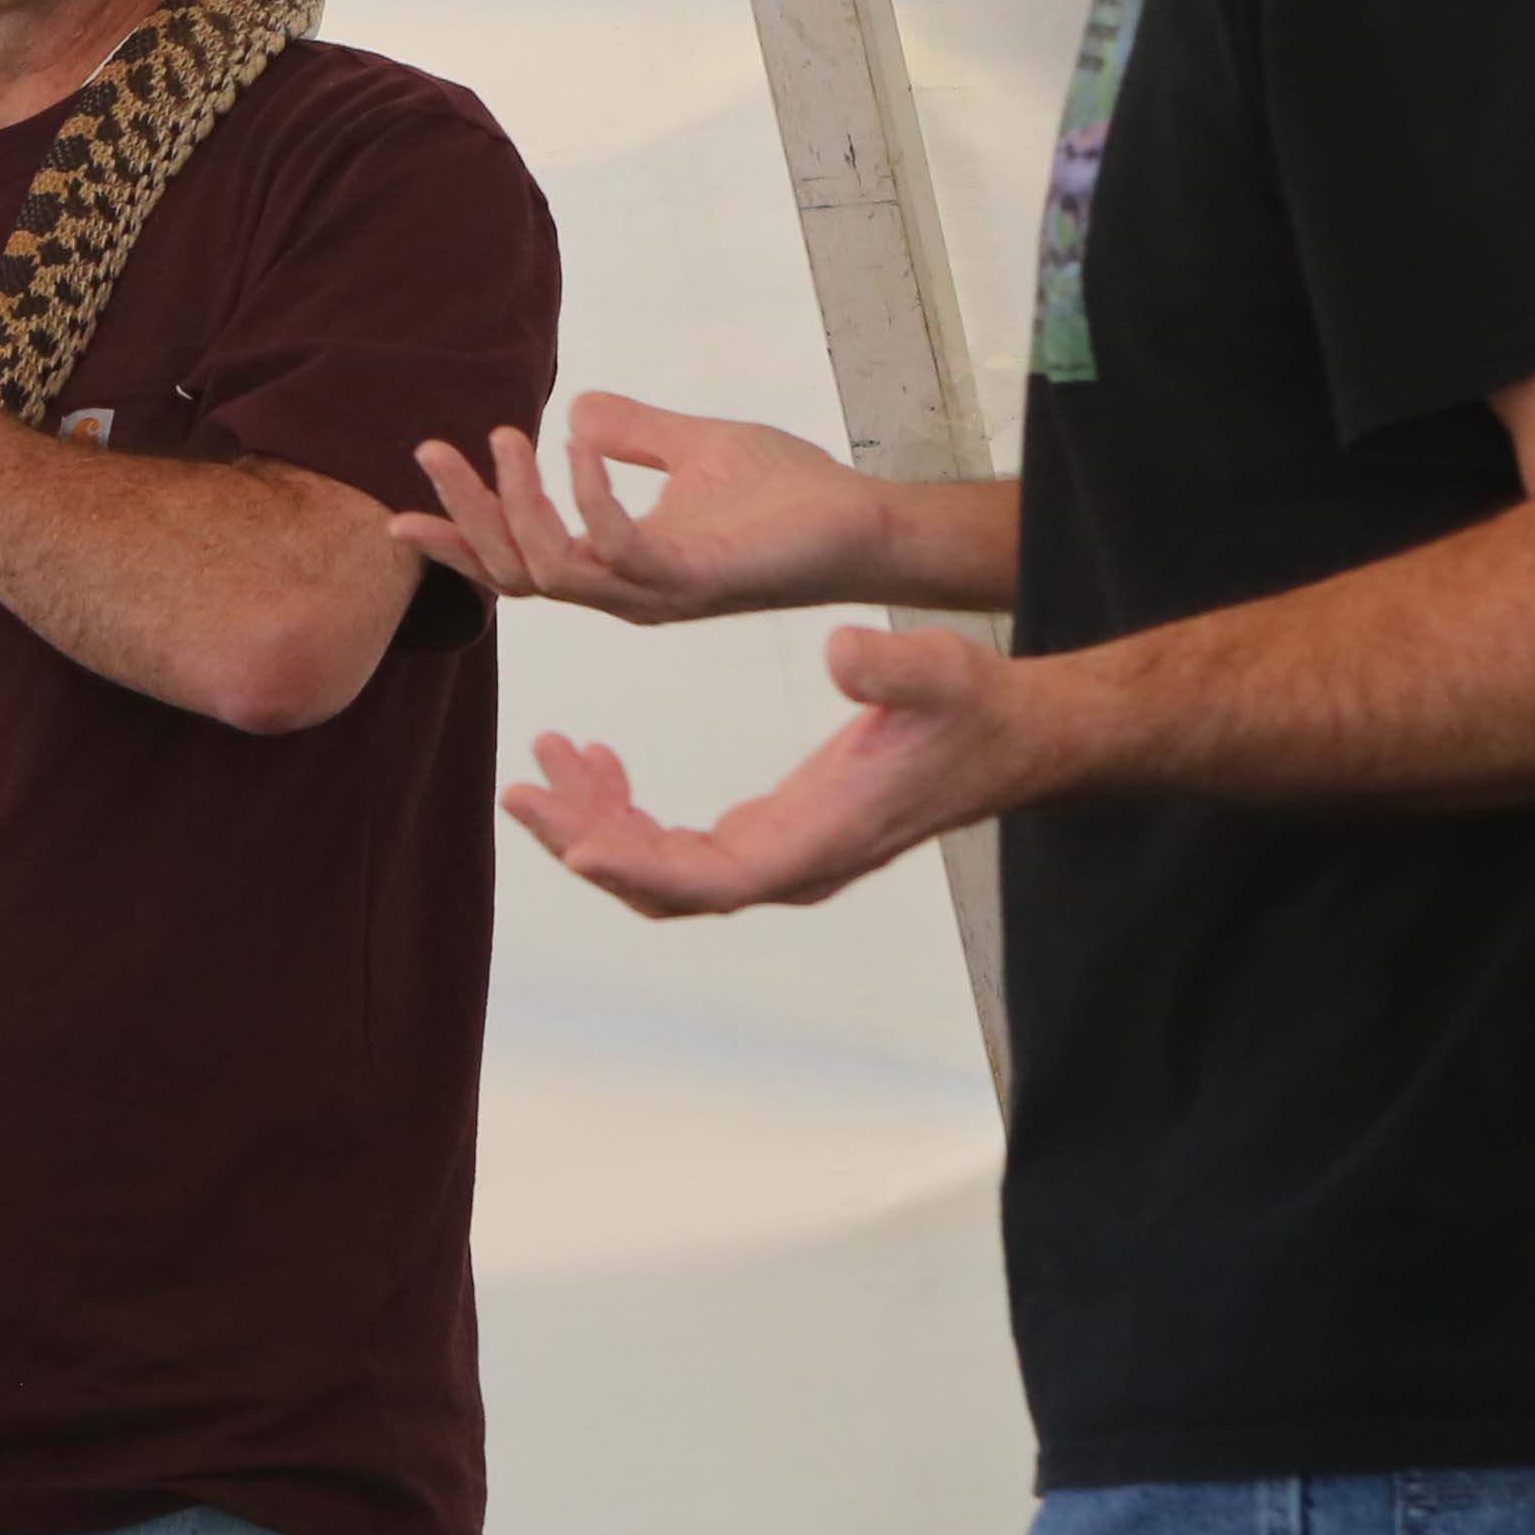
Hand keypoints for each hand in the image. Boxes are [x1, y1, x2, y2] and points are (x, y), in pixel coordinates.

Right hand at [397, 392, 891, 624]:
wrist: (861, 522)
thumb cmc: (787, 496)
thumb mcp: (692, 449)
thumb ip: (633, 433)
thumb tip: (575, 411)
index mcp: (617, 565)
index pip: (517, 564)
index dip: (458, 542)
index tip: (400, 513)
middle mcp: (626, 590)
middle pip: (514, 572)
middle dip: (465, 517)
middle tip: (432, 449)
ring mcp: (656, 592)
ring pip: (551, 569)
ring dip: (514, 506)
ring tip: (503, 438)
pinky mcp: (693, 580)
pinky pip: (618, 550)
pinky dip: (588, 500)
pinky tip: (577, 448)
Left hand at [502, 623, 1036, 913]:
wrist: (1013, 737)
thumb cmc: (976, 708)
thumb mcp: (941, 671)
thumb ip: (891, 666)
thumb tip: (839, 651)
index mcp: (819, 839)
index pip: (712, 880)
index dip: (640, 866)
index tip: (573, 842)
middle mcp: (790, 863)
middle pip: (665, 883)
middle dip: (586, 839)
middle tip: (521, 784)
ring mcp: (779, 853)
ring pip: (662, 866)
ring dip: (595, 820)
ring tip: (545, 756)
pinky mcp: (772, 833)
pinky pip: (679, 843)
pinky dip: (628, 808)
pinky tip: (596, 756)